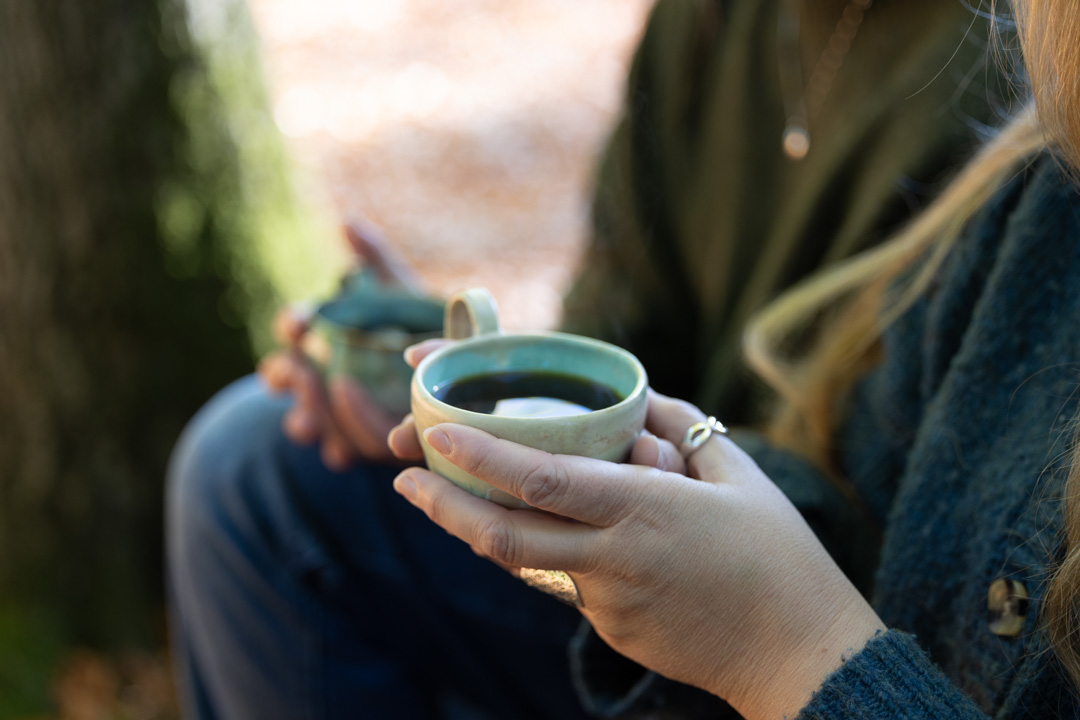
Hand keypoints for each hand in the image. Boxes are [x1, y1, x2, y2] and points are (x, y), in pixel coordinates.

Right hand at [258, 219, 427, 469]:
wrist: (448, 378)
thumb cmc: (415, 326)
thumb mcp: (401, 291)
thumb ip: (376, 260)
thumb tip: (348, 223)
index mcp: (322, 334)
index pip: (295, 324)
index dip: (293, 323)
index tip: (302, 324)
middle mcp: (315, 373)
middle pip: (283, 374)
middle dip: (285, 375)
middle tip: (297, 374)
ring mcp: (331, 410)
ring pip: (303, 417)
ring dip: (303, 417)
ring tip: (306, 423)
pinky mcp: (355, 442)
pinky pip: (338, 450)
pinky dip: (336, 451)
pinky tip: (341, 455)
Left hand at [390, 391, 883, 719]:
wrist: (800, 654)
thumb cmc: (779, 556)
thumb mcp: (739, 474)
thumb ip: (681, 430)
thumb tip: (636, 404)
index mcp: (645, 512)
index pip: (544, 481)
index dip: (481, 460)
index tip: (437, 438)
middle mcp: (614, 560)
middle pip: (505, 537)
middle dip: (444, 507)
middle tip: (403, 480)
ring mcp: (607, 604)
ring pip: (523, 563)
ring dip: (476, 531)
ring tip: (442, 500)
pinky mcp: (610, 631)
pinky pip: (561, 583)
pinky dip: (540, 553)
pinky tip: (538, 532)